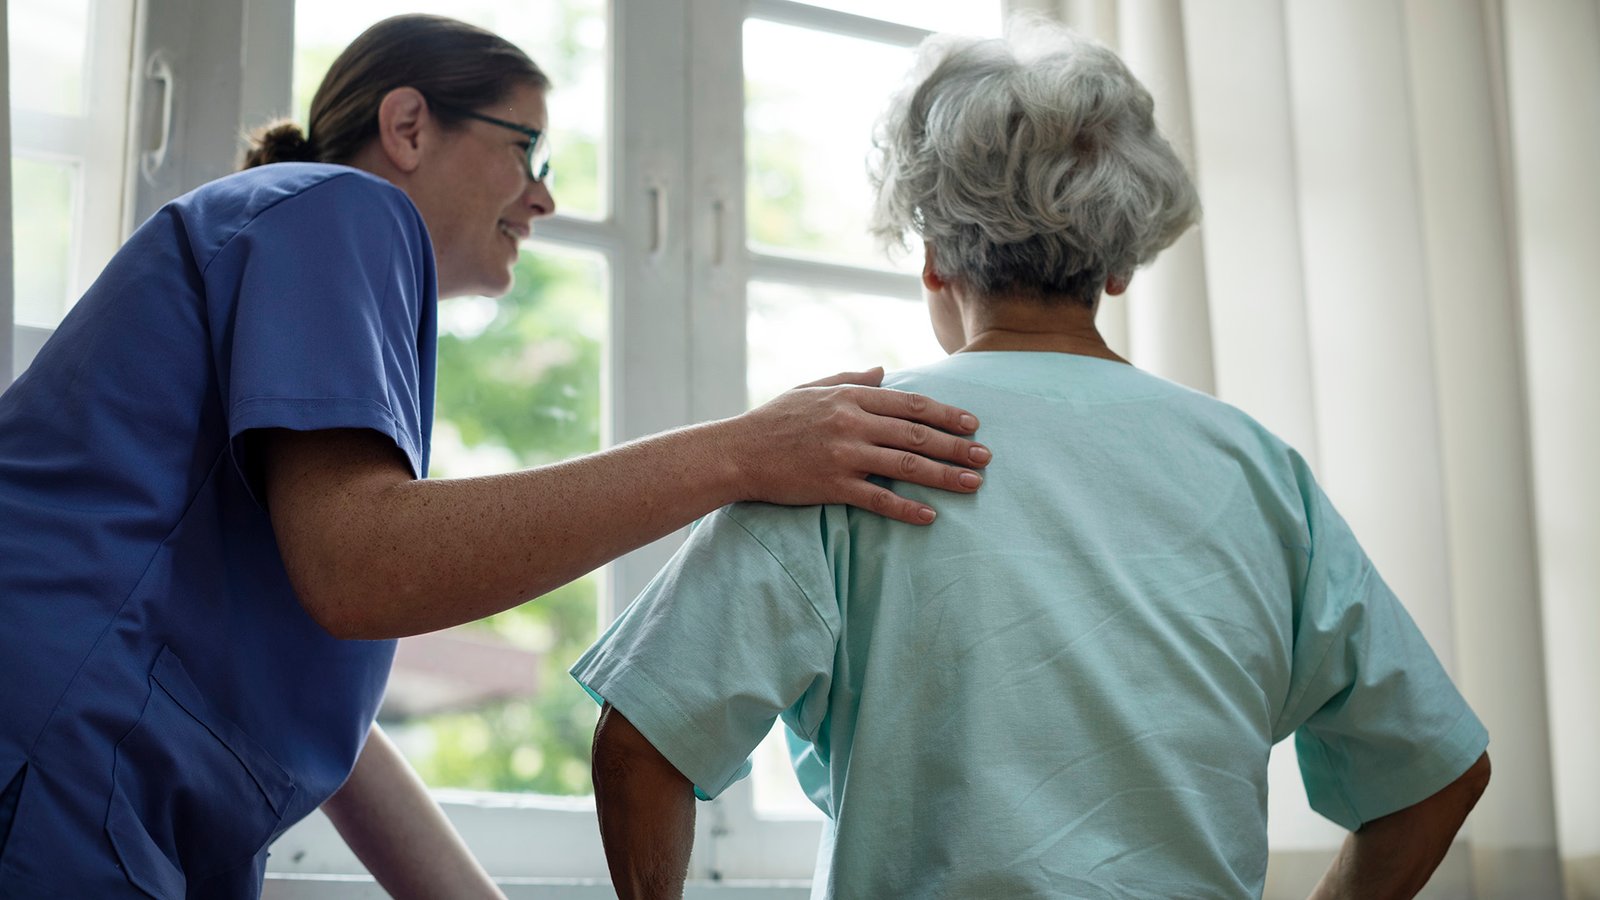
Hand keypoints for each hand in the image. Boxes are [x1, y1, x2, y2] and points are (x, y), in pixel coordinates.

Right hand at [730, 367, 991, 524]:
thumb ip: (851, 379)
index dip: (946, 414)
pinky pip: (877, 498)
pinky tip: (930, 516)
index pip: (910, 404)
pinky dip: (906, 508)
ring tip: (973, 484)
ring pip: (906, 464)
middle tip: (986, 456)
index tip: (972, 424)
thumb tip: (884, 371)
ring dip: (944, 475)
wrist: (737, 452)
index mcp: (850, 397)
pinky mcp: (832, 485)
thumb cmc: (774, 420)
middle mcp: (852, 423)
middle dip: (957, 446)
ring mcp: (844, 455)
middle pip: (917, 434)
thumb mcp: (812, 388)